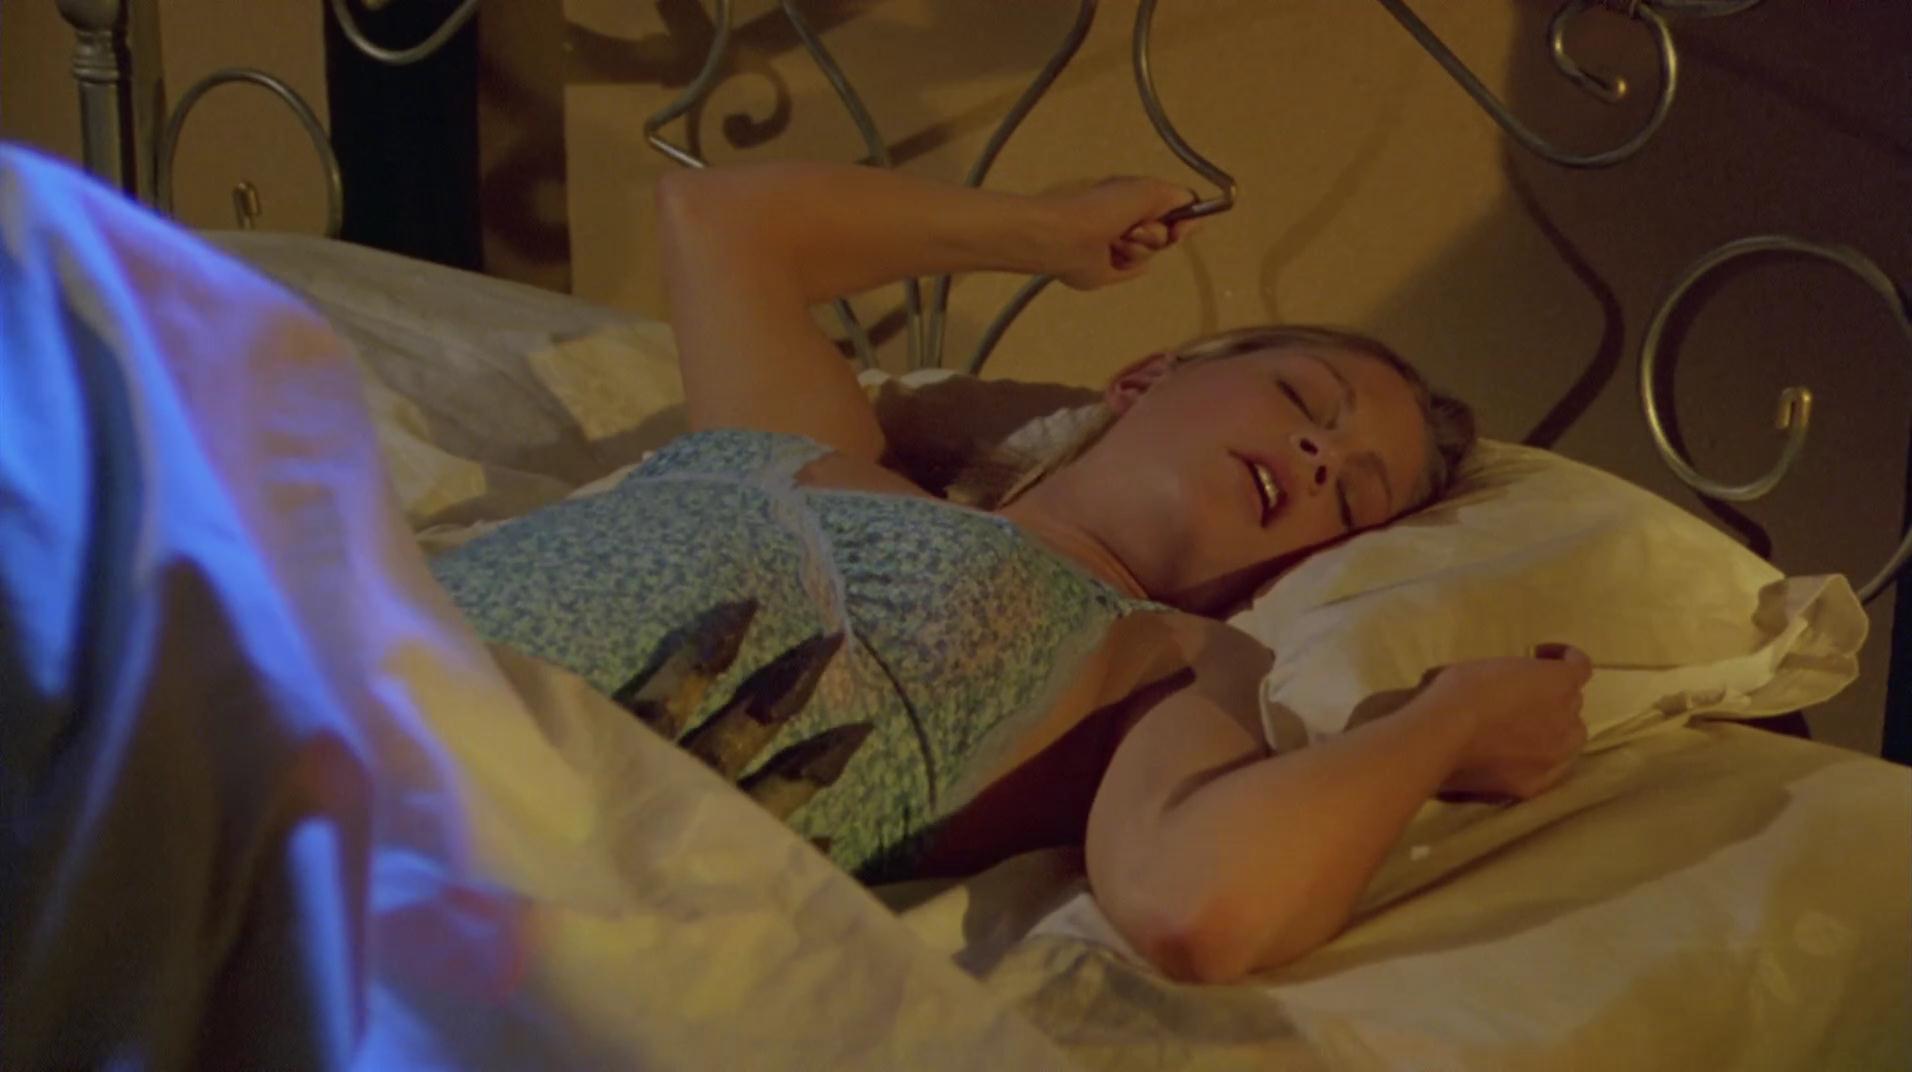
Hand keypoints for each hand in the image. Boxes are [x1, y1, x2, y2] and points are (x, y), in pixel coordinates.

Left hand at [1034, 177, 1201, 290]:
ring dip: (1138, 249)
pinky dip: (1127, 264)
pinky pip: (1138, 269)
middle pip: (1168, 234)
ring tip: (1115, 243)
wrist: (1066, 237)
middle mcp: (1132, 219)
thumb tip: (1194, 217)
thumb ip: (1178, 198)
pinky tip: (1110, 257)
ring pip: (1152, 253)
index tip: (1180, 227)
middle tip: (1134, 230)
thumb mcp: (1148, 192)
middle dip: (1155, 234)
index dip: (1184, 219)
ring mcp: (1122, 245)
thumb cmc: (1105, 209)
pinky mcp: (1113, 268)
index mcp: (1138, 197)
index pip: (1177, 209)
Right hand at [1424, 644, 1591, 800]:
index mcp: (1557, 682)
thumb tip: (1511, 685)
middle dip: (1556, 697)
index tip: (1542, 656)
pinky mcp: (1535, 784)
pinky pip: (1551, 769)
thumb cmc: (1459, 690)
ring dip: (1556, 730)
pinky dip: (1540, 760)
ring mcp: (1554, 755)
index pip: (1580, 666)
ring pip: (1571, 740)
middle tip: (1527, 698)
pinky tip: (1515, 758)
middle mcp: (1566, 718)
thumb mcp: (1489, 666)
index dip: (1565, 658)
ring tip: (1527, 731)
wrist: (1441, 736)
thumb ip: (1515, 676)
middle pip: (1573, 704)